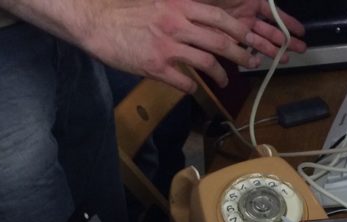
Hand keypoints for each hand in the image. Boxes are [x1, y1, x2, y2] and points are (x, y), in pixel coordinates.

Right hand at [83, 0, 302, 91]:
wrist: (95, 23)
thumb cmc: (124, 13)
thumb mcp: (157, 4)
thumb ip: (181, 12)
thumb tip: (202, 23)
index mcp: (179, 6)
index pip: (219, 17)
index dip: (239, 29)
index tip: (250, 38)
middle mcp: (177, 25)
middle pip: (220, 41)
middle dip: (240, 54)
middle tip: (250, 62)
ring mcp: (167, 47)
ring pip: (207, 63)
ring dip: (221, 75)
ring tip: (225, 81)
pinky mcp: (155, 67)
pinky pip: (184, 82)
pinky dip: (193, 88)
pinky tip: (194, 88)